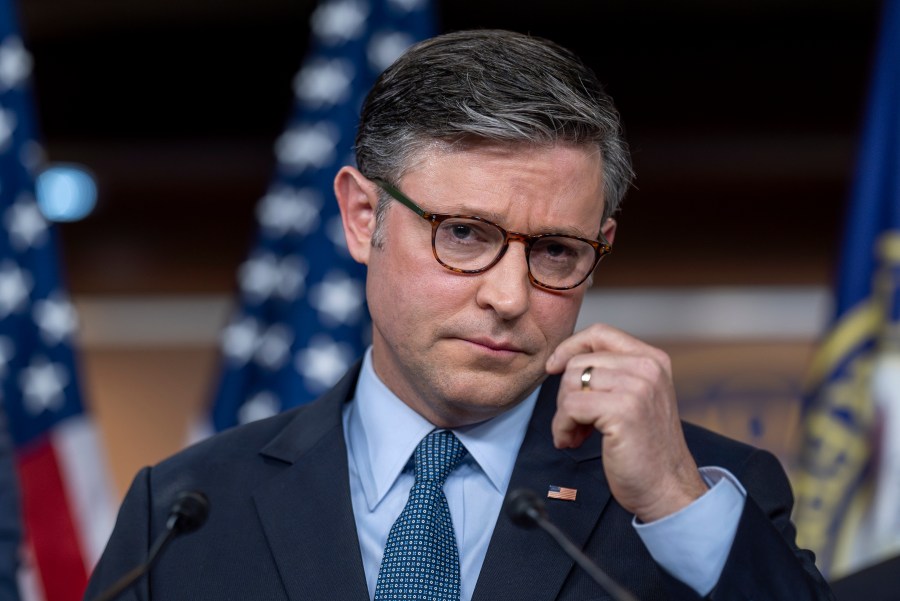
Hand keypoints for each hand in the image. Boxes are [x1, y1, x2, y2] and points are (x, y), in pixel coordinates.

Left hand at [545, 323, 706, 522]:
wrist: (667, 488)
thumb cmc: (646, 449)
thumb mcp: (636, 398)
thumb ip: (612, 374)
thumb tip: (565, 361)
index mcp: (652, 360)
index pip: (600, 333)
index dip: (570, 347)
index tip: (554, 367)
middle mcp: (647, 368)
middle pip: (579, 362)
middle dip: (566, 394)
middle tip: (573, 423)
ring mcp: (637, 388)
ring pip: (571, 384)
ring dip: (563, 414)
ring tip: (575, 434)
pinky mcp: (623, 411)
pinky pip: (571, 408)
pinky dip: (562, 427)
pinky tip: (573, 442)